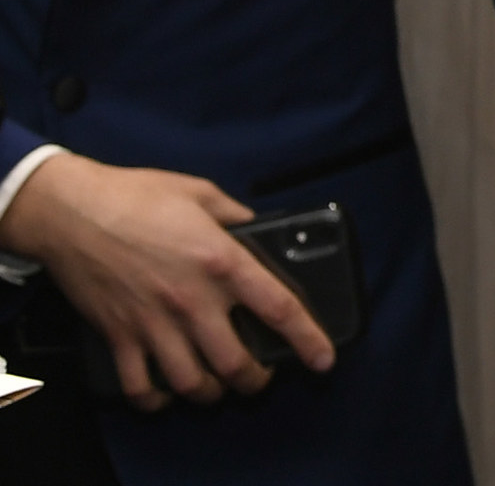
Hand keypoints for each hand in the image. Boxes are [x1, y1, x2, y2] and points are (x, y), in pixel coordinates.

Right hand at [0, 154, 332, 407]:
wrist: (72, 212)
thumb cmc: (136, 196)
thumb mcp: (201, 193)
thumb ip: (236, 216)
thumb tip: (257, 229)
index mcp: (221, 261)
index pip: (278, 307)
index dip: (307, 338)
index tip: (323, 358)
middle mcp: (192, 300)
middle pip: (236, 361)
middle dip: (257, 378)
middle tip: (264, 376)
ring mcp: (153, 322)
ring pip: (192, 382)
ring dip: (212, 393)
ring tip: (221, 387)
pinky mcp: (119, 335)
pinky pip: (139, 385)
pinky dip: (155, 400)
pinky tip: (167, 395)